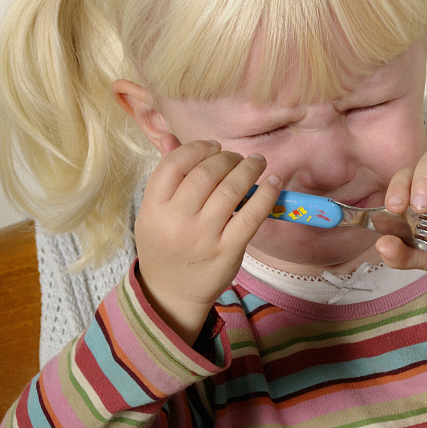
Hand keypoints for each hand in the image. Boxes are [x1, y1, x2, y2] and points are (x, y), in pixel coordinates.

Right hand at [135, 135, 280, 344]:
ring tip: (257, 163)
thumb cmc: (164, 245)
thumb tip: (169, 135)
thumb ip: (165, 175)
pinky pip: (251, 216)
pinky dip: (266, 194)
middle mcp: (177, 221)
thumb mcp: (153, 212)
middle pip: (207, 174)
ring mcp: (203, 237)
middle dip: (227, 158)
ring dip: (249, 169)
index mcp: (153, 207)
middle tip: (237, 158)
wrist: (171, 292)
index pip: (175, 164)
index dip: (198, 148)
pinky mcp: (227, 250)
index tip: (213, 147)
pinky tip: (273, 182)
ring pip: (231, 190)